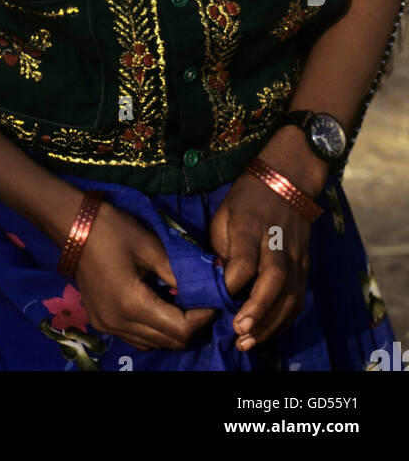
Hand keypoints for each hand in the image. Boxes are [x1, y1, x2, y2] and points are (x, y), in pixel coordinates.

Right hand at [73, 201, 216, 350]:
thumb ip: (178, 272)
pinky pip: (136, 338)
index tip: (212, 299)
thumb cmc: (113, 230)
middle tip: (201, 301)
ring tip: (181, 304)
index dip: (202, 318)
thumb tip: (205, 287)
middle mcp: (119, 322)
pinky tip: (157, 307)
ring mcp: (107, 326)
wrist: (72, 226)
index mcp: (132, 303)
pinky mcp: (101, 322)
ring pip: (152, 343)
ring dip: (172, 329)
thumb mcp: (150, 246)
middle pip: (169, 341)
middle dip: (191, 325)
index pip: (180, 329)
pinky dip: (153, 330)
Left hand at [209, 172, 311, 351]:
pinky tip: (267, 332)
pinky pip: (298, 298)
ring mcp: (296, 255)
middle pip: (274, 280)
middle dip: (257, 310)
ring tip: (248, 342)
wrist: (288, 179)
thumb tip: (216, 284)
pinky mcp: (306, 265)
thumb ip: (222, 248)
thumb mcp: (224, 214)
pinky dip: (284, 319)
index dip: (232, 283)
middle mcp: (277, 242)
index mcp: (251, 225)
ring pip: (290, 294)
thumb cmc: (247, 198)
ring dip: (270, 323)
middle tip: (238, 333)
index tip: (218, 300)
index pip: (244, 260)